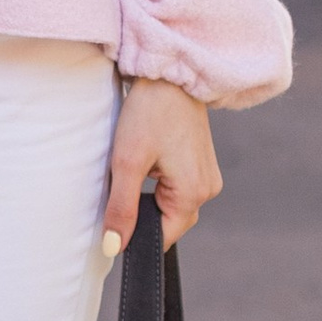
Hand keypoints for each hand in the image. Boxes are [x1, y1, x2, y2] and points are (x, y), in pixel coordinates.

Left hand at [101, 77, 221, 256]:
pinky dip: (159, 182)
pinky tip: (147, 161)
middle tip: (121, 184)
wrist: (170, 73)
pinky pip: (177, 187)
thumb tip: (114, 247)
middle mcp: (208, 189)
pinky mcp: (201, 163)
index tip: (114, 219)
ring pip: (171, 203)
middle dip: (142, 212)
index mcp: (194, 194)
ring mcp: (207, 175)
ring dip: (150, 195)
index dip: (136, 234)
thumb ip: (121, 207)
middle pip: (168, 221)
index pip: (162, 236)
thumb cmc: (149, 112)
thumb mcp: (127, 162)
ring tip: (135, 168)